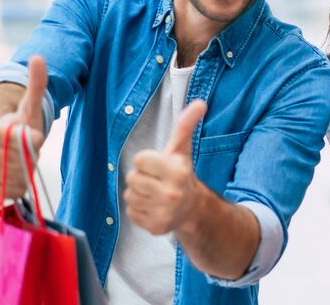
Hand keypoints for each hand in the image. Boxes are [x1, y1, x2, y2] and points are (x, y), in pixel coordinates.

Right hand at [0, 55, 47, 197]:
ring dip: (26, 173)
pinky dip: (18, 187)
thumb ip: (37, 83)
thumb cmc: (21, 123)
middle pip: (24, 164)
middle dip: (32, 158)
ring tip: (21, 161)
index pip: (25, 142)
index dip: (35, 142)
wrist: (5, 143)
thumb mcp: (31, 104)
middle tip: (28, 150)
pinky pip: (10, 192)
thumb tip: (38, 57)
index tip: (33, 136)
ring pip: (19, 179)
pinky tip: (15, 176)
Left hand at [124, 101, 206, 234]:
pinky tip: (153, 207)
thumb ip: (185, 125)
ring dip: (139, 194)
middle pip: (132, 178)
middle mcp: (172, 193)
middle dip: (141, 177)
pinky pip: (131, 213)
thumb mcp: (181, 150)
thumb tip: (200, 102)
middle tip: (156, 181)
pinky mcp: (155, 227)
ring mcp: (163, 212)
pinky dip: (139, 210)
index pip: (139, 160)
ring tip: (155, 194)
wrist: (191, 208)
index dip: (146, 161)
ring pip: (130, 196)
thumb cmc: (181, 174)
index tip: (159, 166)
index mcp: (177, 172)